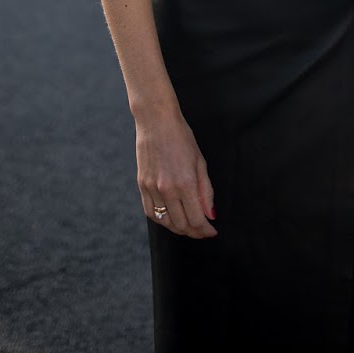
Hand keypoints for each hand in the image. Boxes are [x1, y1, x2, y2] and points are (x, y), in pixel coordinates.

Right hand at [136, 109, 216, 238]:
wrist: (156, 120)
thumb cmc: (181, 137)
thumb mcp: (200, 161)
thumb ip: (205, 191)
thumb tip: (210, 215)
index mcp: (185, 183)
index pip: (196, 220)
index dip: (205, 230)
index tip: (211, 231)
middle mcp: (167, 189)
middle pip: (181, 225)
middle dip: (194, 232)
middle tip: (202, 230)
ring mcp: (152, 188)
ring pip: (165, 222)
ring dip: (178, 228)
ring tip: (188, 225)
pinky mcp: (142, 185)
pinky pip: (150, 212)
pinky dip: (161, 220)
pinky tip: (170, 217)